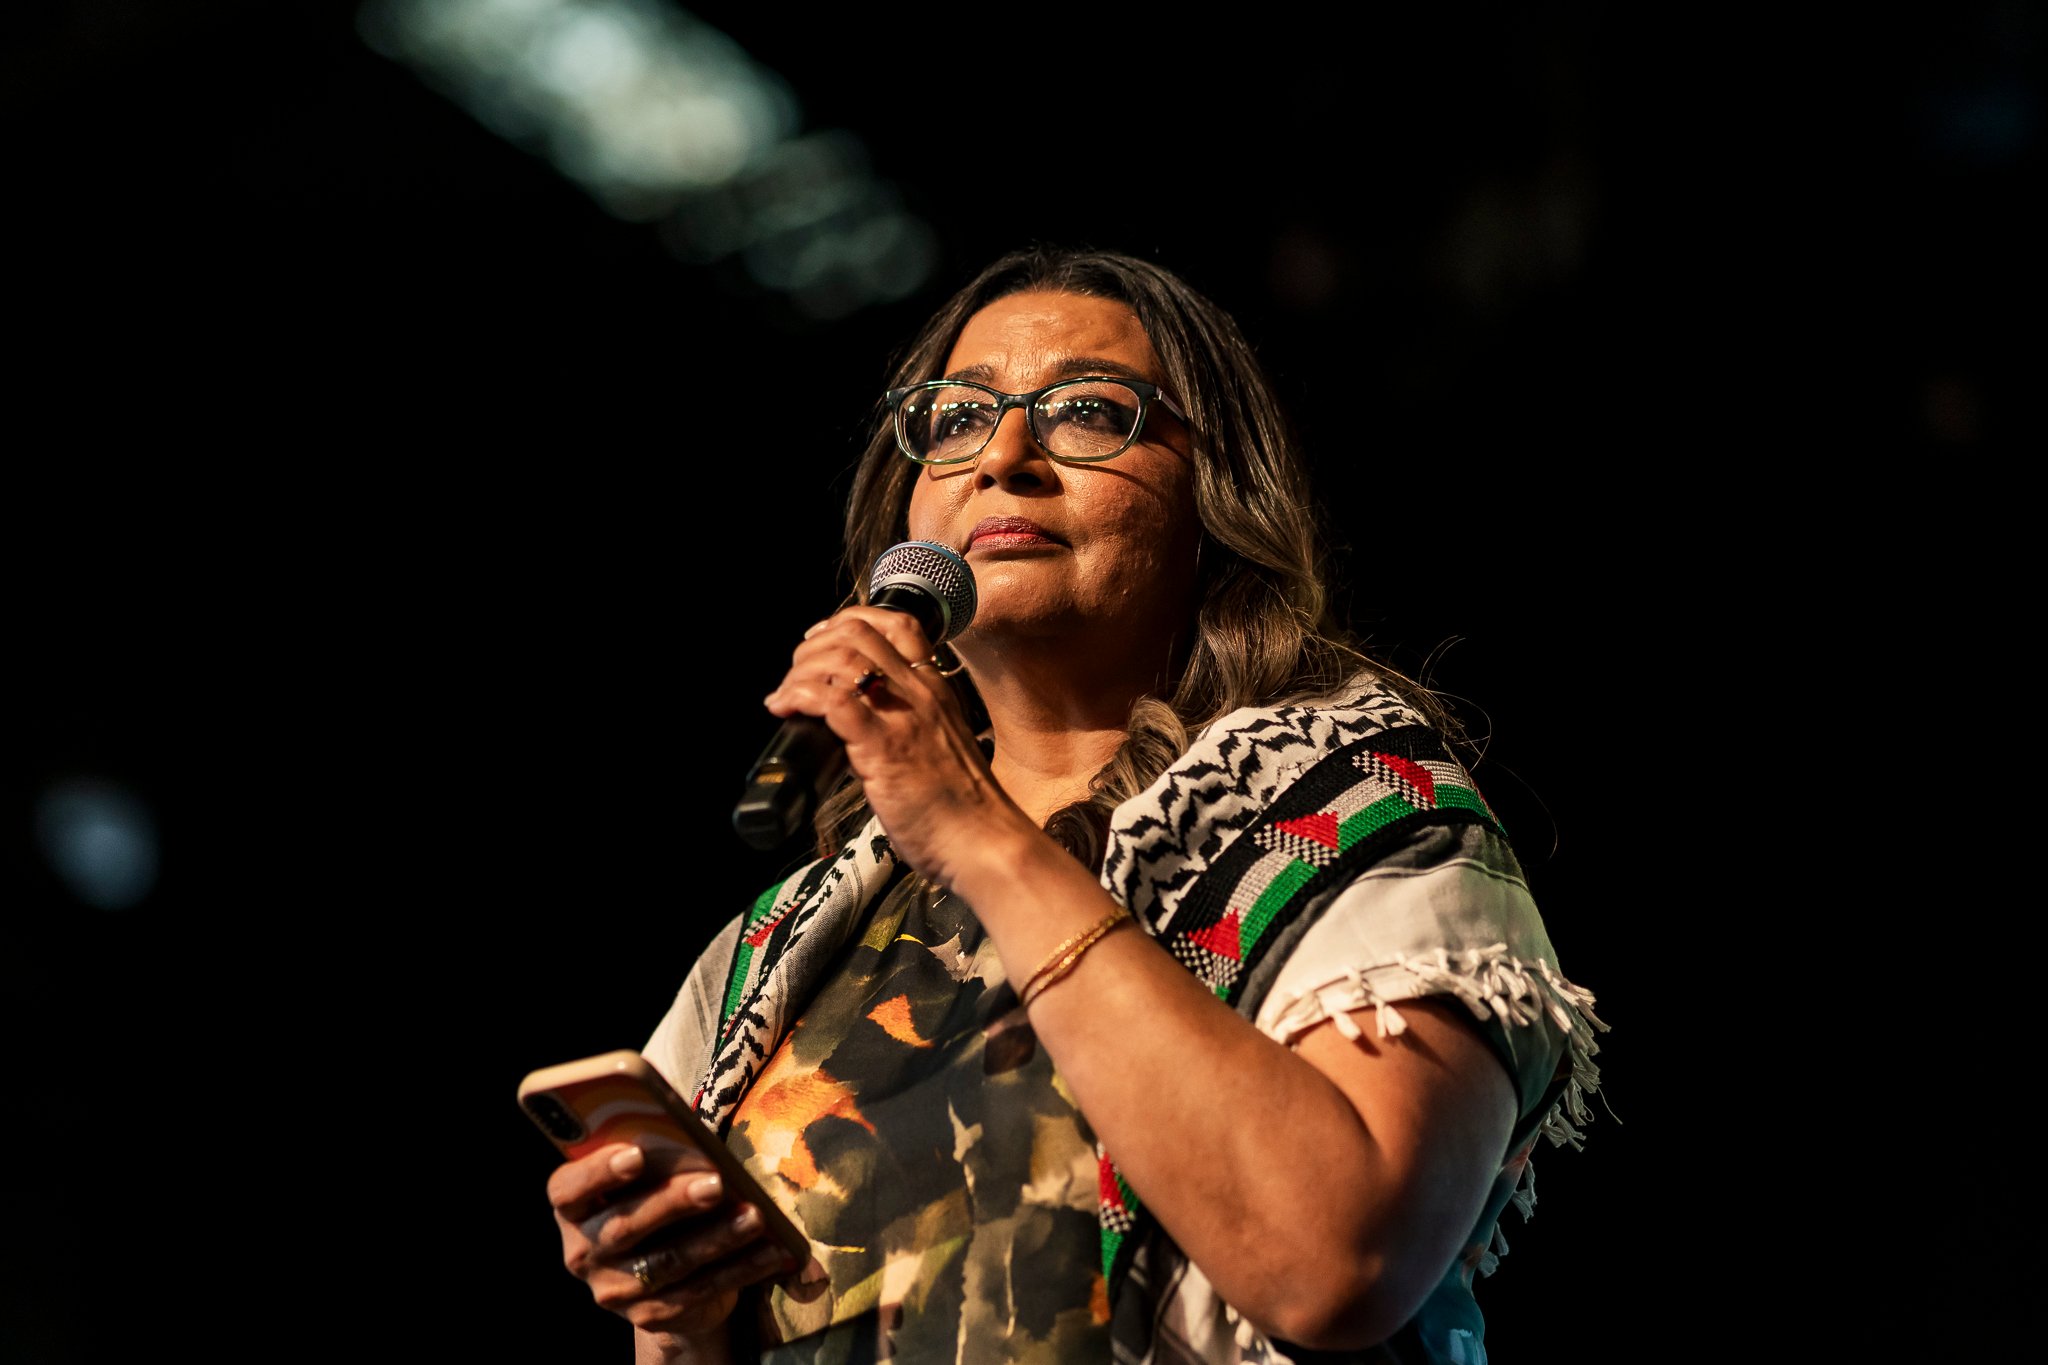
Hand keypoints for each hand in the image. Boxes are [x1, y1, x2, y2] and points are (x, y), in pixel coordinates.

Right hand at [548, 1142, 806, 1345]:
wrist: (660, 1274)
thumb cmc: (654, 1196)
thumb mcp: (645, 1176)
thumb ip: (655, 1157)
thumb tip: (693, 1137)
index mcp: (572, 1208)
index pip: (568, 1190)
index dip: (598, 1172)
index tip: (636, 1154)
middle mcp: (583, 1252)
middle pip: (624, 1227)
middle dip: (673, 1203)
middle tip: (716, 1183)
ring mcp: (615, 1289)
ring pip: (669, 1262)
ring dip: (717, 1237)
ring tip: (756, 1215)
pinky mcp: (651, 1315)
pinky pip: (700, 1290)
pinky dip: (740, 1268)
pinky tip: (773, 1250)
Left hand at [763, 606, 1022, 880]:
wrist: (983, 841)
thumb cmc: (963, 808)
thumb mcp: (942, 747)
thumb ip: (911, 727)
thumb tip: (864, 728)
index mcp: (935, 690)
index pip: (898, 624)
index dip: (850, 621)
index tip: (824, 639)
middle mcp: (920, 693)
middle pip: (859, 632)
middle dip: (816, 644)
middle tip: (797, 671)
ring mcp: (901, 716)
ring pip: (841, 657)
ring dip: (801, 669)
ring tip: (786, 693)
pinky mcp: (882, 747)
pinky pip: (831, 700)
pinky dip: (798, 695)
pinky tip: (785, 707)